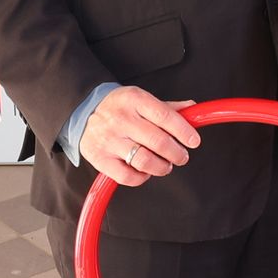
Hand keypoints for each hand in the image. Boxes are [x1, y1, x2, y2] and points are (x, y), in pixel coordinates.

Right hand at [78, 86, 199, 187]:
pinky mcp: (100, 158)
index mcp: (134, 100)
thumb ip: (167, 107)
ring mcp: (109, 139)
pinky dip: (142, 177)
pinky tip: (145, 171)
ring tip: (165, 165)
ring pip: (145, 161)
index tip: (193, 141)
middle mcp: (121, 119)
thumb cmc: (119, 107)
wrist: (84, 111)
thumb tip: (193, 110)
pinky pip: (127, 176)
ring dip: (162, 167)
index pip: (165, 117)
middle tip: (181, 156)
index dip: (184, 131)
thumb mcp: (142, 99)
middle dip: (177, 153)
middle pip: (158, 142)